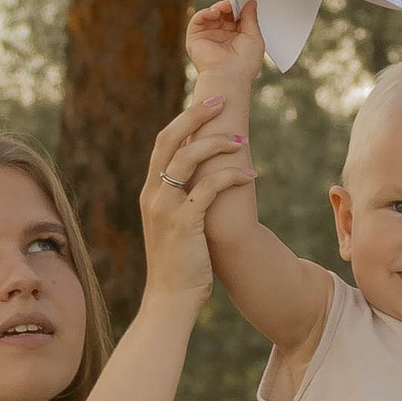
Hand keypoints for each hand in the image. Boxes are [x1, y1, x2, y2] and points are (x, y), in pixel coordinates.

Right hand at [136, 96, 245, 307]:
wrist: (169, 300)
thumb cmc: (179, 265)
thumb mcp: (175, 226)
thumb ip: (182, 202)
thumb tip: (204, 181)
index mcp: (150, 192)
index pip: (163, 143)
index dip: (184, 120)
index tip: (207, 106)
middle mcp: (153, 195)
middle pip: (170, 139)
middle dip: (196, 115)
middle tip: (222, 99)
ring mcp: (165, 208)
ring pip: (188, 158)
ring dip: (217, 144)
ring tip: (242, 141)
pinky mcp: (184, 224)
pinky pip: (209, 188)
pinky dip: (231, 176)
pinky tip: (251, 175)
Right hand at [184, 0, 264, 105]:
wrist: (230, 76)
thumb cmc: (244, 62)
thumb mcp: (254, 36)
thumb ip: (251, 18)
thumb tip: (251, 3)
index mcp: (237, 38)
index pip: (236, 17)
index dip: (239, 8)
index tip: (244, 0)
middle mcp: (222, 37)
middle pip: (223, 14)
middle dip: (229, 6)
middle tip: (235, 2)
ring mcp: (208, 37)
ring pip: (210, 15)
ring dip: (218, 7)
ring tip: (225, 7)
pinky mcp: (195, 38)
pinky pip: (198, 20)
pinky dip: (205, 12)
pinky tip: (214, 13)